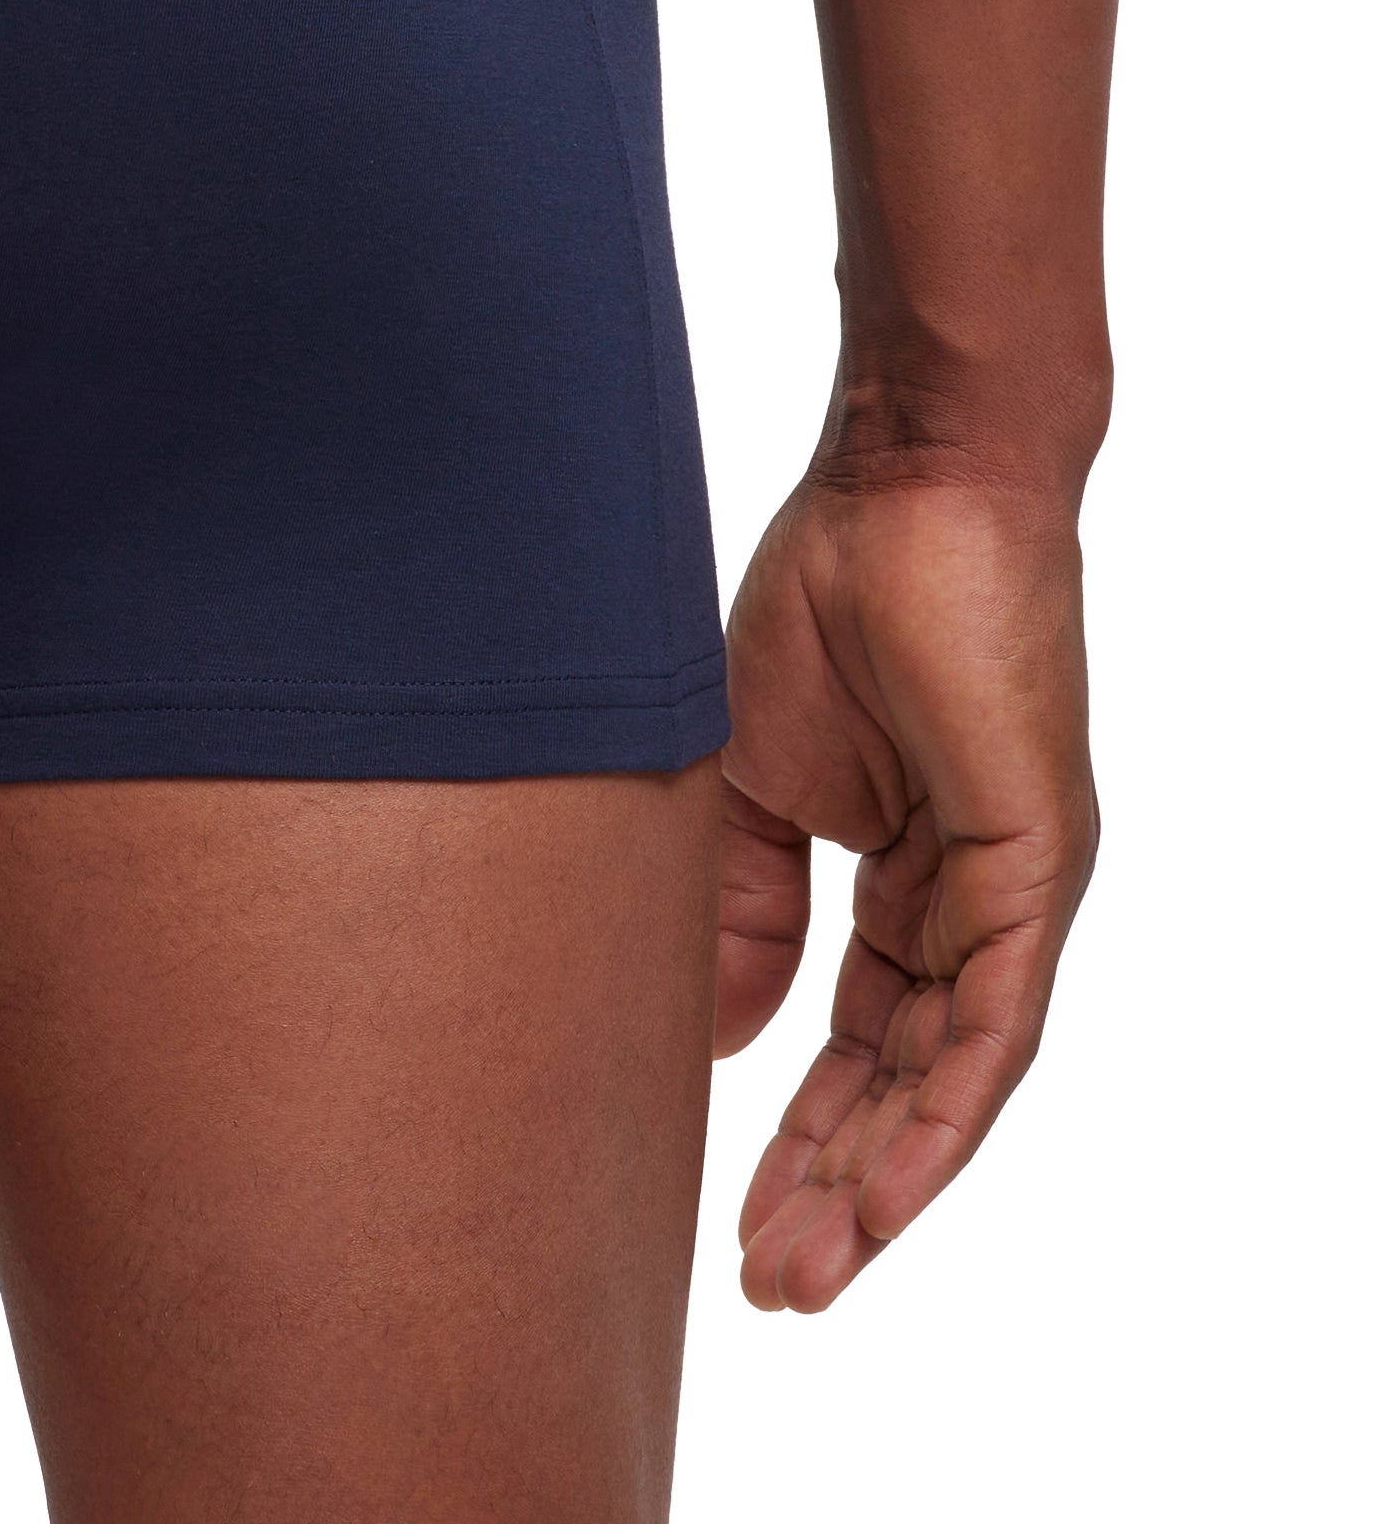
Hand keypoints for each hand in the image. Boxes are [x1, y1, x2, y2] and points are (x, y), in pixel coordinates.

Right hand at [714, 469, 1095, 1311]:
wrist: (900, 483)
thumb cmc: (826, 595)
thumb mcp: (748, 778)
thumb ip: (742, 905)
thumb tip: (729, 1037)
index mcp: (905, 869)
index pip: (857, 1032)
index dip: (800, 1129)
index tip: (735, 1218)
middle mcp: (974, 898)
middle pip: (906, 1077)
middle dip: (837, 1187)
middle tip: (772, 1283)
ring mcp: (1015, 888)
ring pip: (955, 1074)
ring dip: (884, 1181)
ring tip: (811, 1271)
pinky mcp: (1037, 866)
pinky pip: (995, 1022)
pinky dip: (942, 1113)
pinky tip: (889, 1192)